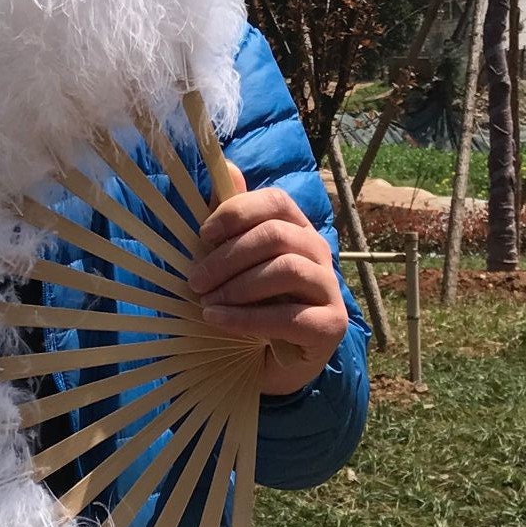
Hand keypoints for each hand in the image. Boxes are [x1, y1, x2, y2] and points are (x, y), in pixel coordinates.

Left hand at [187, 169, 350, 394]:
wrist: (276, 359)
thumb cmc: (255, 304)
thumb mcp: (237, 262)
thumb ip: (232, 220)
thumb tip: (227, 167)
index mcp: (297, 230)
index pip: (275, 201)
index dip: (236, 212)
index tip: (202, 236)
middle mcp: (319, 253)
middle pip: (275, 236)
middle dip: (227, 258)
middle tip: (195, 281)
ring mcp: (329, 288)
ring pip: (285, 270)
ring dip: (237, 287)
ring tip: (205, 303)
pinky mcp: (330, 324)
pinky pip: (289, 316)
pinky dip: (246, 318)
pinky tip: (216, 320)